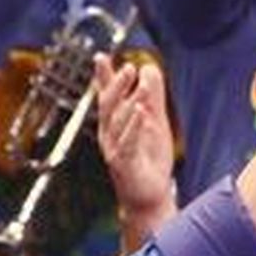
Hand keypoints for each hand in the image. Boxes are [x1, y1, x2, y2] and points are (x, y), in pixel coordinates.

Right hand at [94, 55, 174, 222]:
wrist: (149, 198)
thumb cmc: (149, 160)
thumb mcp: (154, 122)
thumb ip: (152, 97)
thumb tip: (150, 67)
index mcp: (114, 123)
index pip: (107, 95)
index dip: (104, 77)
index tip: (101, 57)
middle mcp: (109, 135)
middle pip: (109, 105)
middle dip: (117, 85)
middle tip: (128, 67)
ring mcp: (114, 150)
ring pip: (117, 123)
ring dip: (128, 102)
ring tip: (141, 86)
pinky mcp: (124, 165)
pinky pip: (127, 144)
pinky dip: (133, 128)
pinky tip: (140, 113)